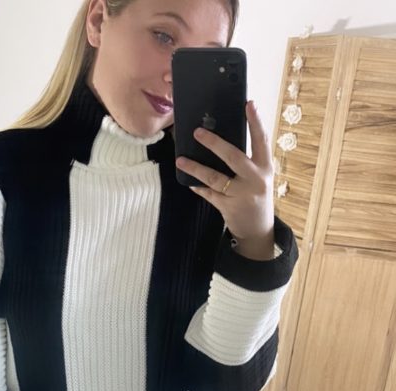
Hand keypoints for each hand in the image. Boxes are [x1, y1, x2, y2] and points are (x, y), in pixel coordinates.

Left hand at [175, 101, 274, 259]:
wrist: (258, 229)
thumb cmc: (255, 195)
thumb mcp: (258, 177)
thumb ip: (246, 162)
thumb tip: (219, 142)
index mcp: (265, 167)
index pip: (262, 140)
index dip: (256, 122)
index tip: (249, 104)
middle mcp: (256, 179)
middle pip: (234, 156)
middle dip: (214, 143)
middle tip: (197, 132)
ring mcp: (242, 194)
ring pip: (215, 177)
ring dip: (195, 168)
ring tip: (181, 160)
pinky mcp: (229, 207)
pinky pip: (209, 194)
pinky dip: (198, 187)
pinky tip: (189, 182)